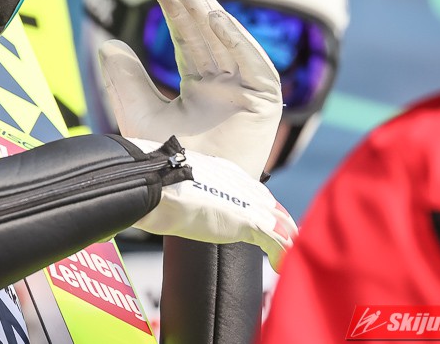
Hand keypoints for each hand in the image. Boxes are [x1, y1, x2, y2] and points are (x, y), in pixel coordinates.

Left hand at [99, 0, 281, 178]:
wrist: (183, 197)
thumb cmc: (161, 163)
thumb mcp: (138, 113)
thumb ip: (125, 80)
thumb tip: (108, 43)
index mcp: (198, 91)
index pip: (187, 42)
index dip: (174, 12)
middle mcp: (224, 90)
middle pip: (208, 38)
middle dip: (190, 7)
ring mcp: (246, 97)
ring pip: (230, 45)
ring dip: (211, 16)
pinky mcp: (266, 107)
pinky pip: (256, 66)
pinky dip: (238, 41)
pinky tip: (216, 19)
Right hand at [128, 138, 296, 270]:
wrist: (155, 183)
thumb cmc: (154, 184)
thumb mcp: (174, 186)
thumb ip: (184, 193)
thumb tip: (164, 206)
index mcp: (226, 171)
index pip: (256, 193)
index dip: (264, 212)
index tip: (266, 226)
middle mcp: (243, 183)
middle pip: (274, 208)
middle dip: (281, 228)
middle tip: (282, 247)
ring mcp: (248, 202)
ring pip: (282, 224)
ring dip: (286, 244)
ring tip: (285, 262)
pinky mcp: (249, 221)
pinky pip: (279, 241)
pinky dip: (283, 256)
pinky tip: (280, 268)